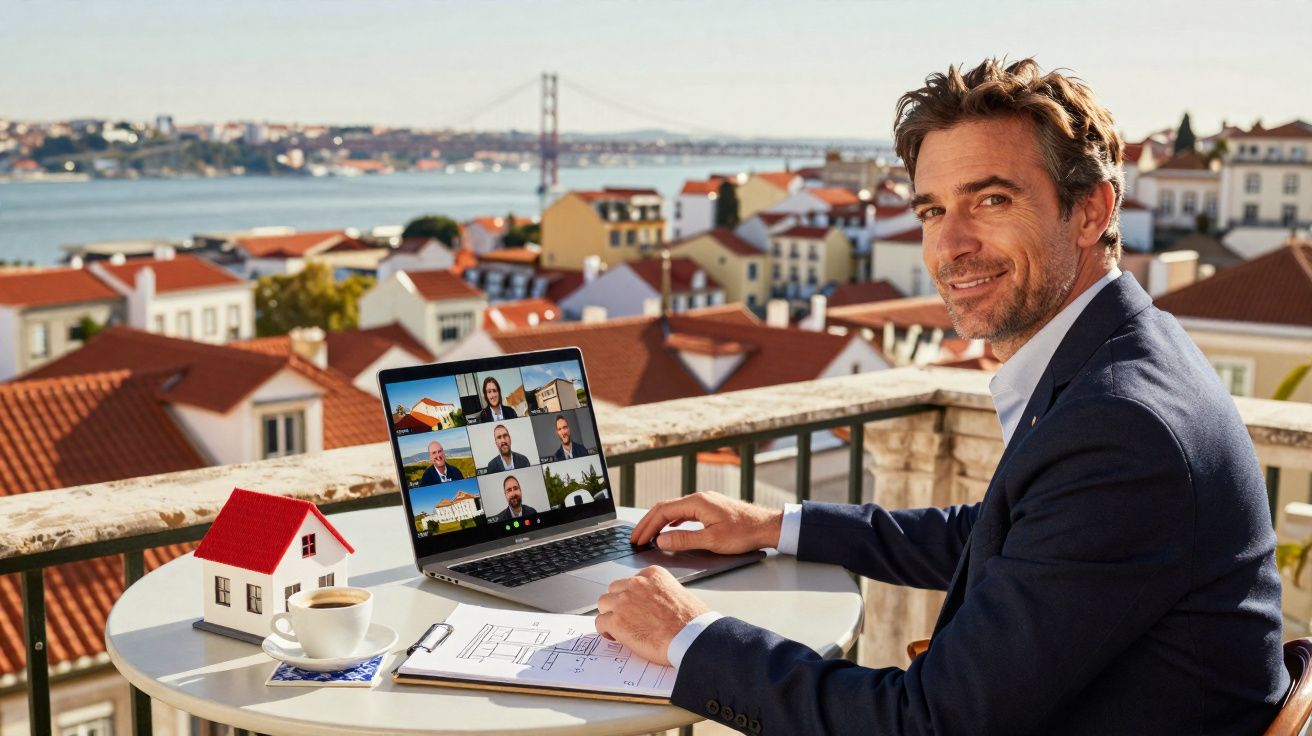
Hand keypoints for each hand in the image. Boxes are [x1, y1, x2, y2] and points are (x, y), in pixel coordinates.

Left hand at [594, 566, 707, 664]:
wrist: (691, 637)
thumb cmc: (691, 620)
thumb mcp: (679, 593)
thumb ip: (660, 593)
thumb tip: (652, 604)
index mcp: (653, 574)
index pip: (632, 580)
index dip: (632, 595)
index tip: (635, 606)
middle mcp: (636, 584)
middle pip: (614, 589)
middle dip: (618, 602)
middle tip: (626, 616)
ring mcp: (624, 602)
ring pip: (603, 603)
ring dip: (609, 614)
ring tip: (618, 626)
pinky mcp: (617, 621)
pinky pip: (600, 622)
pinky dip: (605, 630)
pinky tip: (614, 636)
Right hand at [631, 491, 781, 553]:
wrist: (766, 526)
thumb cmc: (743, 532)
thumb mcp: (712, 540)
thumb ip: (684, 540)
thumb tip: (661, 540)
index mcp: (697, 502)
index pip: (662, 511)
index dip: (647, 526)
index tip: (638, 539)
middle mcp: (699, 498)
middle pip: (665, 508)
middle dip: (648, 523)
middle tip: (636, 538)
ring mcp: (705, 502)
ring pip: (674, 509)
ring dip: (659, 522)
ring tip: (648, 535)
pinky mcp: (710, 508)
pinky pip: (684, 512)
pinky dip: (672, 521)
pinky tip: (670, 529)